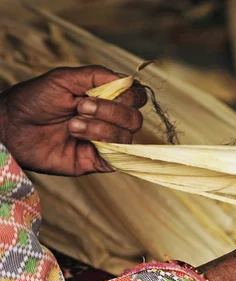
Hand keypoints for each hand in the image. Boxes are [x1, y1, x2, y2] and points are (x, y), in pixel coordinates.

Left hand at [0, 65, 146, 175]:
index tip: (106, 92)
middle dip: (111, 111)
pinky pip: (117, 158)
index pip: (136, 98)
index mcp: (106, 99)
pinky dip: (102, 145)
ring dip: (99, 127)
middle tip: (81, 107)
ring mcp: (105, 142)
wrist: (11, 127)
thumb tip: (126, 78)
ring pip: (126, 137)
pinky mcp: (97, 161)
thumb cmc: (34, 100)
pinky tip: (79, 138)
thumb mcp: (63, 79)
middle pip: (135, 119)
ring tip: (72, 125)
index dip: (130, 96)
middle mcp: (110, 121)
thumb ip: (96, 75)